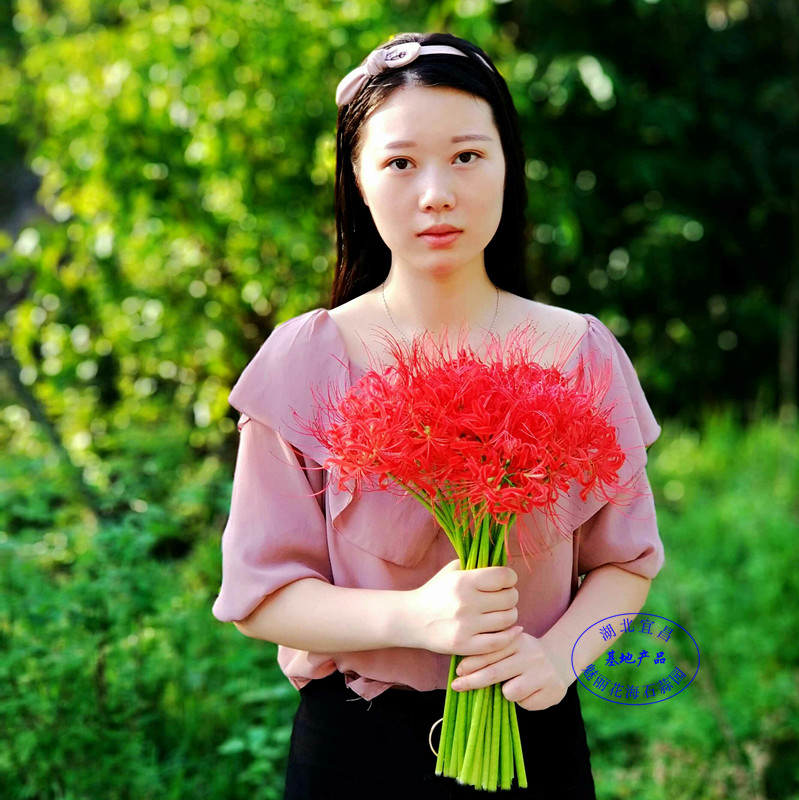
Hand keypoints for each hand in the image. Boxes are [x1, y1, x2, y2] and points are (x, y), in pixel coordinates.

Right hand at [409, 559, 520, 656]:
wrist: (411, 619)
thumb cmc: (435, 592)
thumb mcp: (452, 570)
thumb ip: (476, 565)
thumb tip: (503, 564)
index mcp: (463, 581)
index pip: (503, 576)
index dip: (510, 578)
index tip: (506, 581)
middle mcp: (466, 602)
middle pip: (509, 598)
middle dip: (511, 596)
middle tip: (504, 598)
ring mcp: (465, 626)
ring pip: (507, 619)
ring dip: (510, 615)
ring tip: (502, 613)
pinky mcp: (464, 645)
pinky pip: (499, 642)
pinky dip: (510, 635)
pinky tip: (511, 630)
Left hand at [449, 630, 576, 710]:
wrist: (561, 659)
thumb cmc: (524, 655)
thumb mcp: (510, 646)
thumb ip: (491, 652)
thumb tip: (462, 669)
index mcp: (518, 640)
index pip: (490, 653)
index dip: (471, 664)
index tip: (457, 672)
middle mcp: (531, 654)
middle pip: (495, 673)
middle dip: (473, 681)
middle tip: (456, 686)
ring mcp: (543, 673)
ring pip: (510, 692)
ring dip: (505, 693)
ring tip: (513, 686)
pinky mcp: (553, 691)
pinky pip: (526, 703)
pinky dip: (523, 701)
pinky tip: (530, 691)